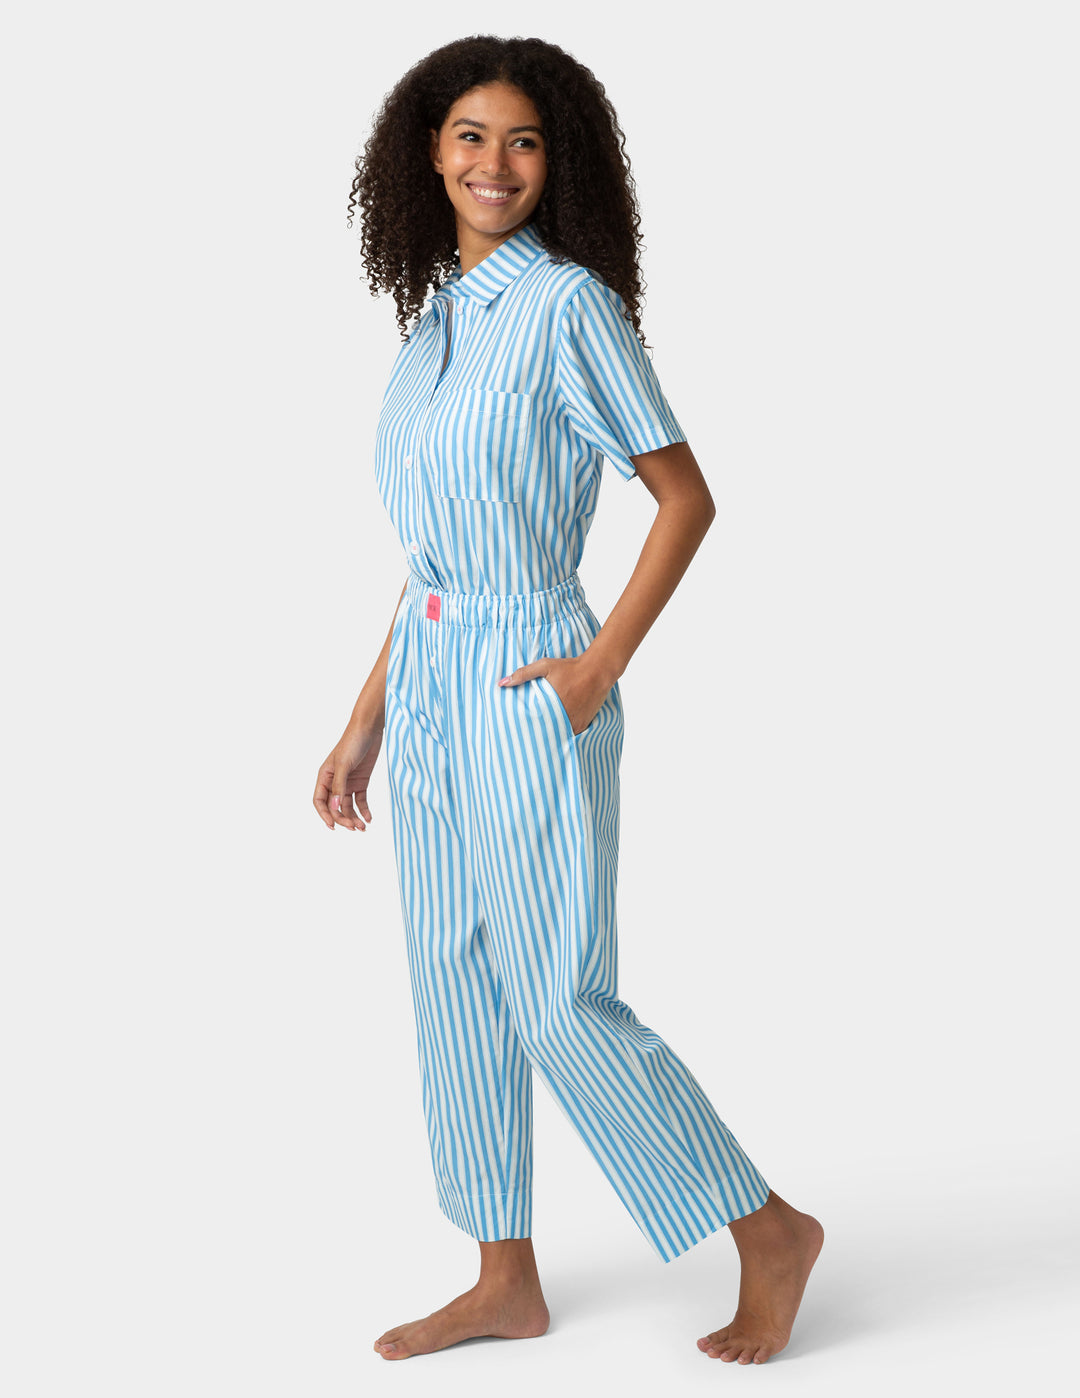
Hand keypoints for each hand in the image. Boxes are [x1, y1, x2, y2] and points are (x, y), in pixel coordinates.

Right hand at [313, 722, 382, 830]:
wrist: (370, 728)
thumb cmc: (352, 742)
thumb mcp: (344, 764)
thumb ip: (339, 786)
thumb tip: (335, 807)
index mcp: (324, 777)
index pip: (320, 801)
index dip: (325, 815)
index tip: (333, 826)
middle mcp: (334, 782)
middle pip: (335, 807)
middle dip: (343, 818)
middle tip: (354, 827)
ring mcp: (348, 782)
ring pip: (348, 806)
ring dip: (354, 817)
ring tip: (363, 827)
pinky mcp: (361, 781)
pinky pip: (360, 800)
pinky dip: (364, 810)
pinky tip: (369, 818)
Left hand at [498, 651, 613, 735]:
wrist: (597, 671)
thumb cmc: (569, 668)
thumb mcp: (544, 666)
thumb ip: (523, 674)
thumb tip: (501, 683)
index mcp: (550, 706)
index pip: (533, 726)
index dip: (526, 731)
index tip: (518, 735)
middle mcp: (563, 718)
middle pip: (546, 734)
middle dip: (537, 737)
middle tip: (526, 743)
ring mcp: (574, 723)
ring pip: (558, 736)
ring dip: (550, 736)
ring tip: (540, 742)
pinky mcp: (583, 725)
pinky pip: (570, 735)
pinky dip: (563, 734)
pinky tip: (556, 733)